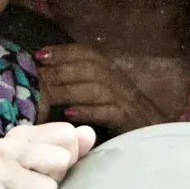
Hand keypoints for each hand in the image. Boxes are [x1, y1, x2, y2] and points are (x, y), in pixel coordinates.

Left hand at [34, 43, 165, 131]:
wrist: (154, 136)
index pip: (89, 53)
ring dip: (69, 90)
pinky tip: (69, 115)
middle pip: (90, 68)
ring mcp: (126, 101)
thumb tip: (46, 82)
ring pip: (98, 88)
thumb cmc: (122, 119)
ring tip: (46, 95)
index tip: (39, 55)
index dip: (64, 51)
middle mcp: (120, 83)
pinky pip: (108, 112)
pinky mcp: (129, 120)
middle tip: (35, 76)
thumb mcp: (102, 97)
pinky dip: (88, 111)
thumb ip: (80, 86)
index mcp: (113, 73)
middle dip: (61, 69)